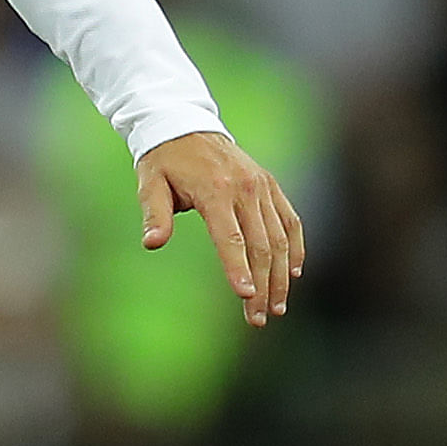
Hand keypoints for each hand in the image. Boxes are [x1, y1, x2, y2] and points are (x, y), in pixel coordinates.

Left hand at [136, 129, 306, 325]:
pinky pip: (290, 220)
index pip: (231, 238)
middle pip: (261, 245)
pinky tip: (294, 273)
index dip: (239, 269)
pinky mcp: (270, 185)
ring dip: (282, 275)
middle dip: (262, 286)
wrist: (186, 126)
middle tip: (259, 319)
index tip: (247, 297)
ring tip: (277, 307)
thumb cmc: (163, 162)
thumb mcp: (150, 184)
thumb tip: (152, 244)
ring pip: (280, 238)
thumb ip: (154, 215)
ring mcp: (262, 186)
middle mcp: (245, 188)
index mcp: (215, 191)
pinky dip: (296, 247)